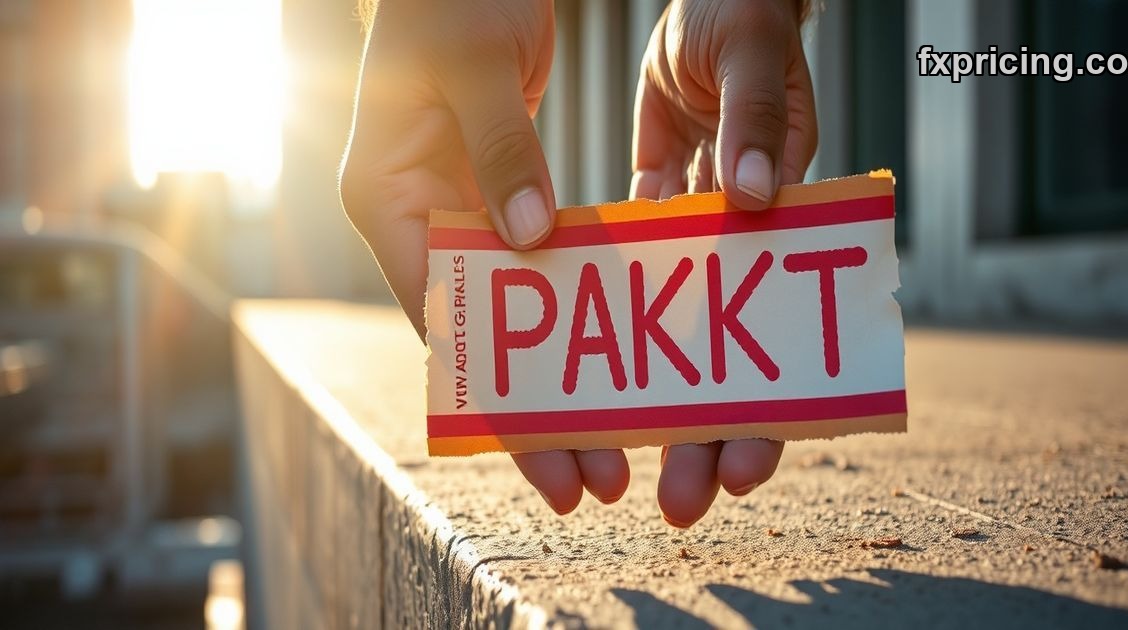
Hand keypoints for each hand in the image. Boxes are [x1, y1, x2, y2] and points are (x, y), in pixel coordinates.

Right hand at [340, 0, 628, 514]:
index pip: (441, 317)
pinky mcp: (494, 195)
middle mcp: (415, 216)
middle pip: (477, 338)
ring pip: (506, 315)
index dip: (495, 391)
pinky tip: (606, 356)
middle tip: (592, 481)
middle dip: (533, 413)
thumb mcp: (474, 68)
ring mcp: (454, 209)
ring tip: (610, 441)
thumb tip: (530, 239)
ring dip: (555, 374)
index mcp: (384, 197)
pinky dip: (564, 313)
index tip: (549, 453)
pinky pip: (529, 271)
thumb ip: (501, 151)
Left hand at [631, 0, 817, 526]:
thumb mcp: (756, 60)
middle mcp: (745, 238)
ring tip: (622, 448)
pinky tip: (588, 354)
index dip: (764, 405)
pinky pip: (641, 266)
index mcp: (785, 219)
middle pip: (727, 352)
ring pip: (680, 322)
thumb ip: (762, 126)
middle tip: (678, 502)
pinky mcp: (663, 197)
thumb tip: (760, 201)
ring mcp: (703, 223)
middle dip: (703, 429)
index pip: (779, 336)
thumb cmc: (751, 12)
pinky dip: (620, 309)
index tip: (742, 469)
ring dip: (656, 385)